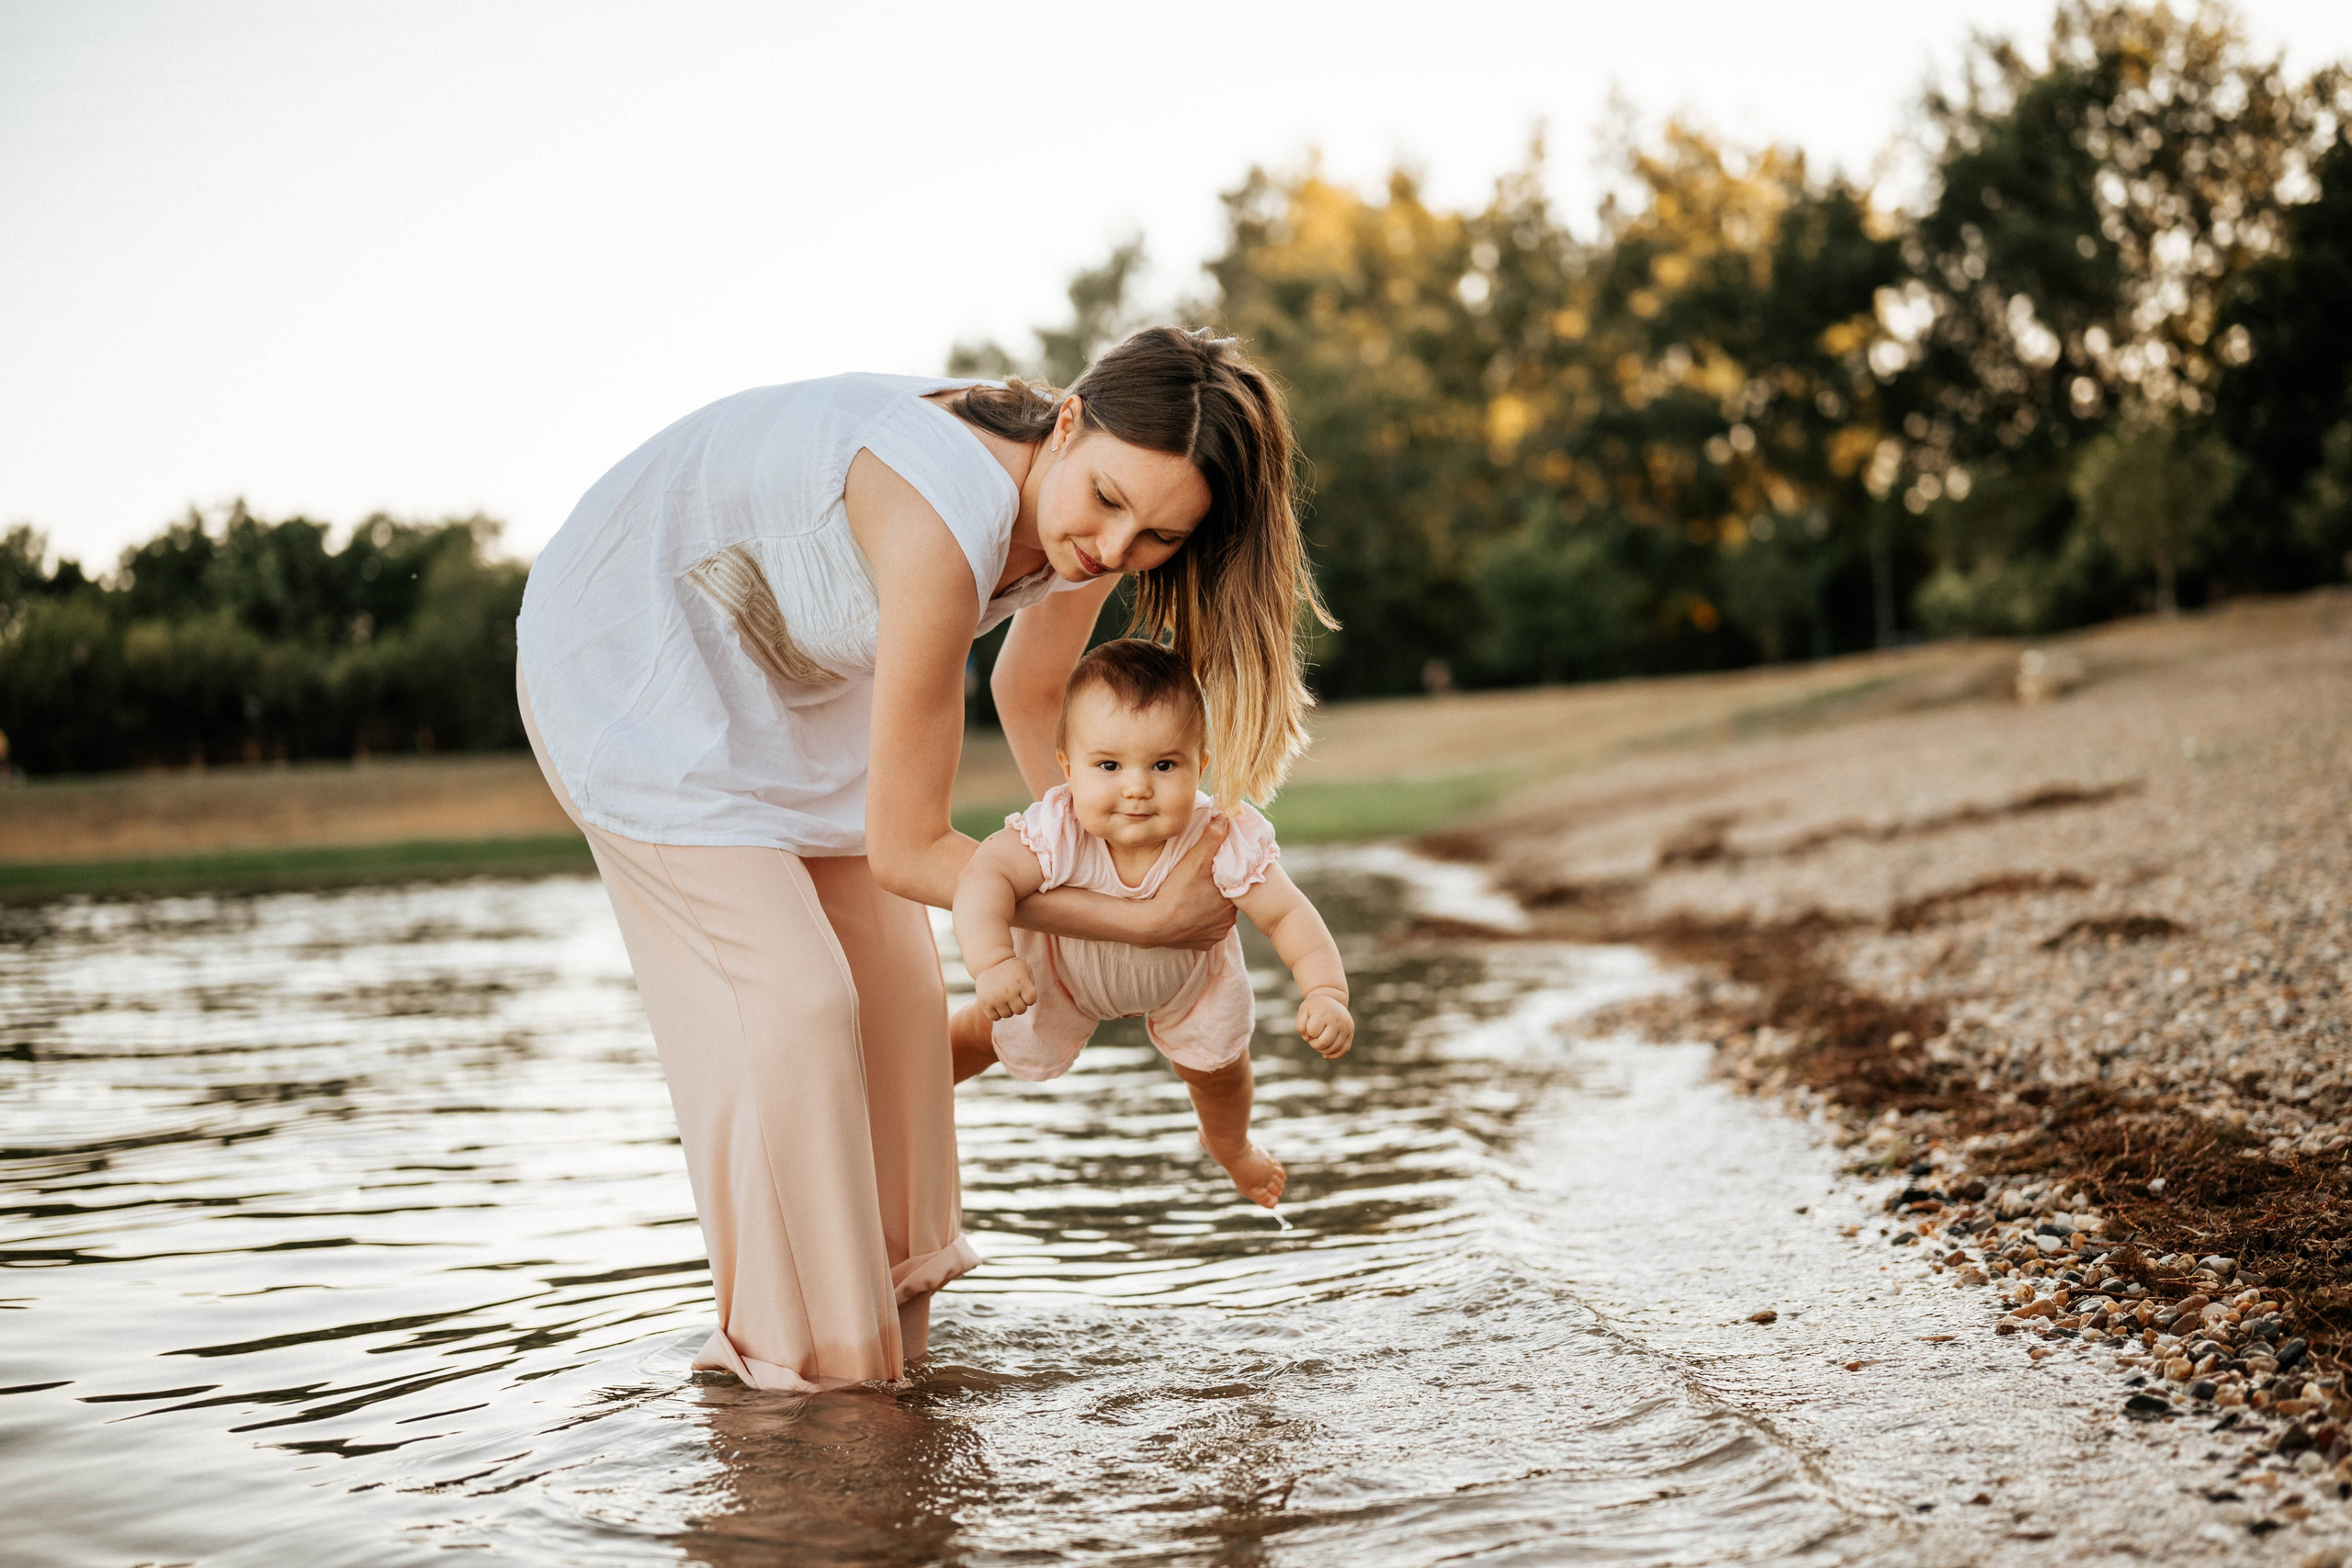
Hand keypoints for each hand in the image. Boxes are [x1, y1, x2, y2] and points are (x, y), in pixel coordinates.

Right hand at [975, 957, 1037, 1020]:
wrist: (989, 963)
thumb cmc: (1011, 968)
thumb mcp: (1025, 969)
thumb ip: (1031, 984)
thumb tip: (1028, 1001)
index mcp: (1021, 983)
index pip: (1031, 1000)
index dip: (1029, 997)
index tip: (1024, 989)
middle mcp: (1009, 991)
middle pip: (1020, 1010)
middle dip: (1019, 1004)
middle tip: (1014, 995)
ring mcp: (996, 998)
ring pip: (1007, 1015)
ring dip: (1007, 1008)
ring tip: (1004, 997)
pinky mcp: (985, 1003)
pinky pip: (995, 1017)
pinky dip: (996, 1012)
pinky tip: (996, 1002)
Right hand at [1141, 816, 1238, 950]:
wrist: (1154, 924)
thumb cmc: (1176, 890)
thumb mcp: (1195, 860)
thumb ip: (1212, 838)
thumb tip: (1226, 818)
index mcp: (1232, 900)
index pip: (1233, 885)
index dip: (1223, 877)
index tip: (1211, 873)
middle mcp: (1228, 921)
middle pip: (1225, 902)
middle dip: (1216, 893)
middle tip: (1199, 885)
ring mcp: (1216, 935)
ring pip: (1216, 917)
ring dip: (1208, 909)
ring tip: (1192, 899)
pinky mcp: (1203, 945)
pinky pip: (1205, 932)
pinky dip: (1198, 924)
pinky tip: (1187, 915)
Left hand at [1297, 991, 1352, 1058]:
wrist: (1332, 999)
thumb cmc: (1315, 1007)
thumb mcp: (1304, 1010)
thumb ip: (1300, 1025)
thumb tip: (1308, 1038)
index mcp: (1324, 1013)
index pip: (1313, 1031)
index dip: (1308, 1033)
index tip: (1308, 1027)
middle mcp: (1337, 1020)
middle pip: (1324, 1042)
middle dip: (1314, 1044)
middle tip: (1313, 1038)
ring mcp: (1346, 1027)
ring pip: (1334, 1048)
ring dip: (1323, 1050)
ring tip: (1319, 1042)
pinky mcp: (1350, 1033)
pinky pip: (1344, 1050)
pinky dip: (1334, 1055)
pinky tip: (1326, 1054)